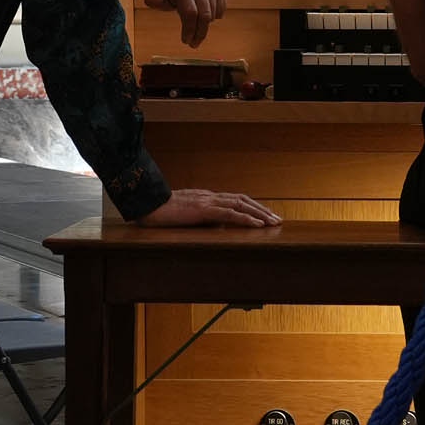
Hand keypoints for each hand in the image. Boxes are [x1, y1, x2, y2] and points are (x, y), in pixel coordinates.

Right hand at [138, 187, 281, 228]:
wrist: (147, 206)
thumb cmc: (162, 213)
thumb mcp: (186, 217)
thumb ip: (202, 219)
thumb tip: (217, 228)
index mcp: (206, 198)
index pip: (235, 199)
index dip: (251, 206)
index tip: (264, 214)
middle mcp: (210, 197)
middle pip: (243, 200)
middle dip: (261, 209)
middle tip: (276, 219)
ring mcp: (208, 201)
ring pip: (241, 205)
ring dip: (259, 214)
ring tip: (273, 222)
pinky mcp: (204, 210)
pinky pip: (230, 214)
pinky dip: (246, 219)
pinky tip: (257, 225)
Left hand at [143, 0, 226, 47]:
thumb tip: (150, 0)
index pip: (190, 13)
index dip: (189, 30)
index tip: (186, 41)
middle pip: (205, 16)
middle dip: (199, 33)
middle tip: (194, 43)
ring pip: (213, 15)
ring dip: (205, 25)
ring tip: (195, 24)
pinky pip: (220, 10)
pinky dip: (214, 17)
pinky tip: (203, 13)